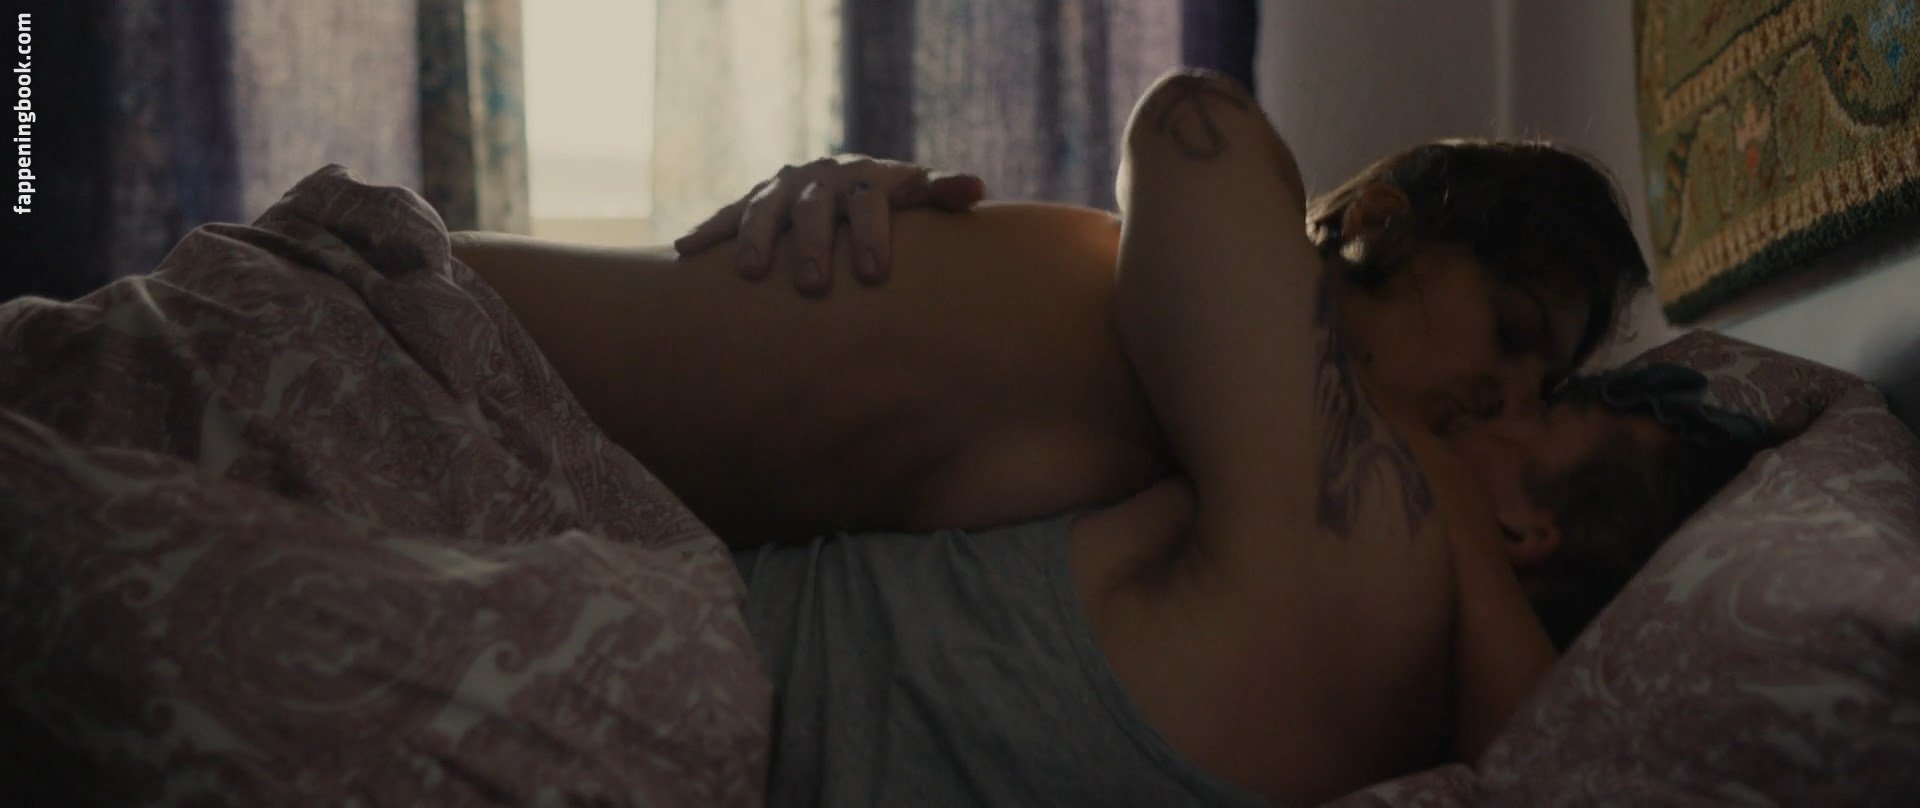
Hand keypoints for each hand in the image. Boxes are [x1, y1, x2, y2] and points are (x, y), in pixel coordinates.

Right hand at [672, 154, 986, 294]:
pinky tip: (683, 249)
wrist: (852, 184)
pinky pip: (729, 214)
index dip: (871, 234)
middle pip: (816, 207)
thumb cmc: (895, 203)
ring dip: (759, 238)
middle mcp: (824, 178)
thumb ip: (943, 190)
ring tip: (753, 273)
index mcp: (869, 178)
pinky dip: (708, 230)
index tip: (872, 275)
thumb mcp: (919, 193)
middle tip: (814, 285)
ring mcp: (786, 187)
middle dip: (813, 245)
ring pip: (768, 208)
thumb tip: (975, 188)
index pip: (871, 201)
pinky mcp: (757, 200)